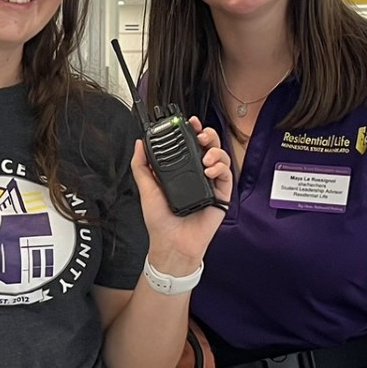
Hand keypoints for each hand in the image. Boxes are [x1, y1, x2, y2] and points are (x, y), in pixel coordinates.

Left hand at [132, 118, 232, 270]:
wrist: (172, 244)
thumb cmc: (160, 222)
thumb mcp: (146, 190)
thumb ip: (141, 166)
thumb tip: (139, 144)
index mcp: (181, 172)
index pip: (189, 146)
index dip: (191, 132)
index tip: (188, 123)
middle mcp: (197, 175)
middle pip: (208, 147)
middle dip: (207, 135)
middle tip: (201, 134)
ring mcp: (210, 184)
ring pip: (220, 157)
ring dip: (215, 151)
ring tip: (205, 158)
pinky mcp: (221, 196)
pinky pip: (227, 175)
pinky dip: (221, 167)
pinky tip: (210, 170)